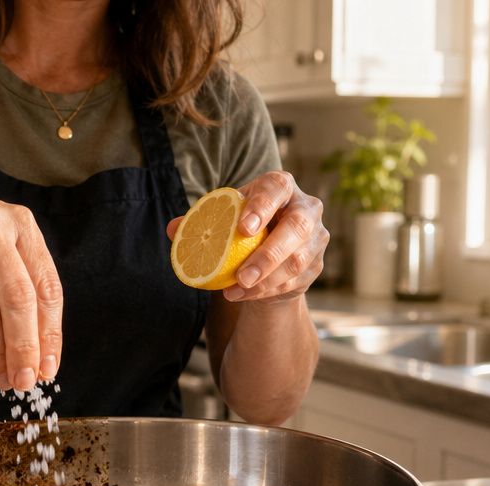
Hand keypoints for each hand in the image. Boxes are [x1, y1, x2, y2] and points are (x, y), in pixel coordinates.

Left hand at [168, 171, 327, 302]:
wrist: (268, 255)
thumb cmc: (242, 228)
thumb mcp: (223, 220)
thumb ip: (199, 222)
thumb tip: (174, 229)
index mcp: (282, 187)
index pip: (276, 189)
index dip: (262, 206)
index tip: (242, 228)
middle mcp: (306, 208)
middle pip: (296, 227)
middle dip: (269, 254)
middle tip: (242, 275)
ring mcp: (316, 237)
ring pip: (297, 260)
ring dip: (266, 280)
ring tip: (238, 289)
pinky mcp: (315, 264)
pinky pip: (294, 281)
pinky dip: (267, 291)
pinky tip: (243, 295)